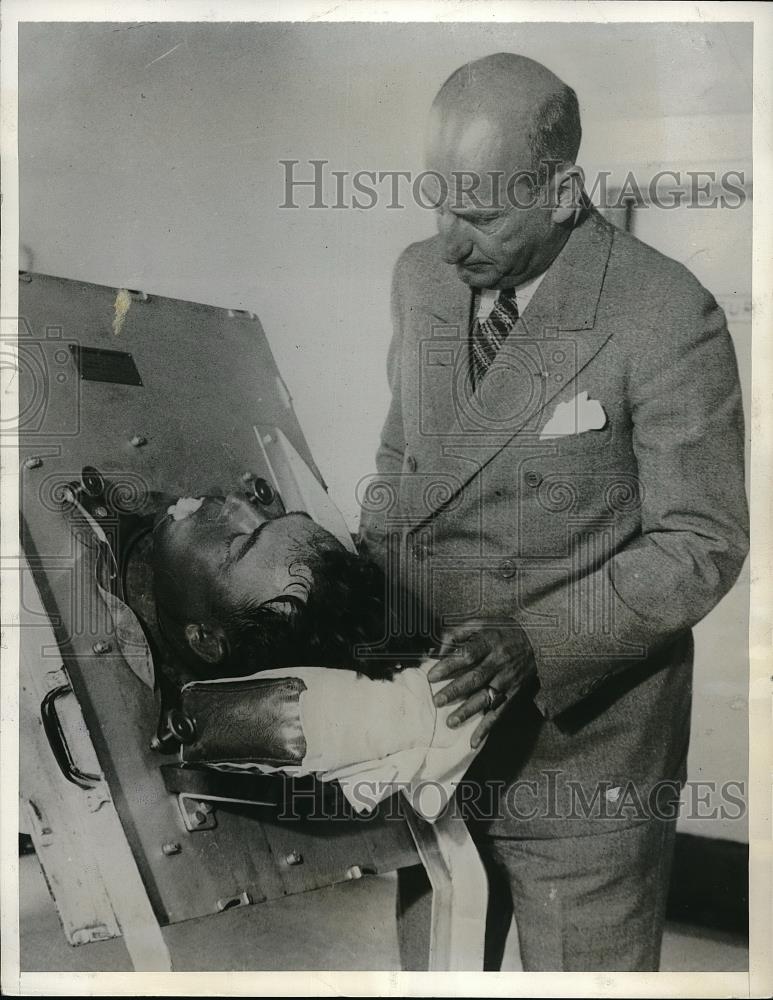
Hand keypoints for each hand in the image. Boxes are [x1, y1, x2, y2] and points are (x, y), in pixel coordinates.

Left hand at [427, 618, 535, 747]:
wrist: (538, 640)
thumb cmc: (503, 631)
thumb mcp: (482, 622)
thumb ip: (459, 632)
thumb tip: (439, 647)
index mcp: (489, 643)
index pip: (467, 655)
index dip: (448, 666)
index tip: (431, 676)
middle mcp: (499, 662)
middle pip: (475, 678)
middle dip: (455, 691)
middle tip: (437, 701)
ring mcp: (507, 680)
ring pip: (487, 698)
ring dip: (468, 711)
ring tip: (451, 722)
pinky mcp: (513, 694)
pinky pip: (499, 712)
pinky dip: (487, 728)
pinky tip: (473, 741)